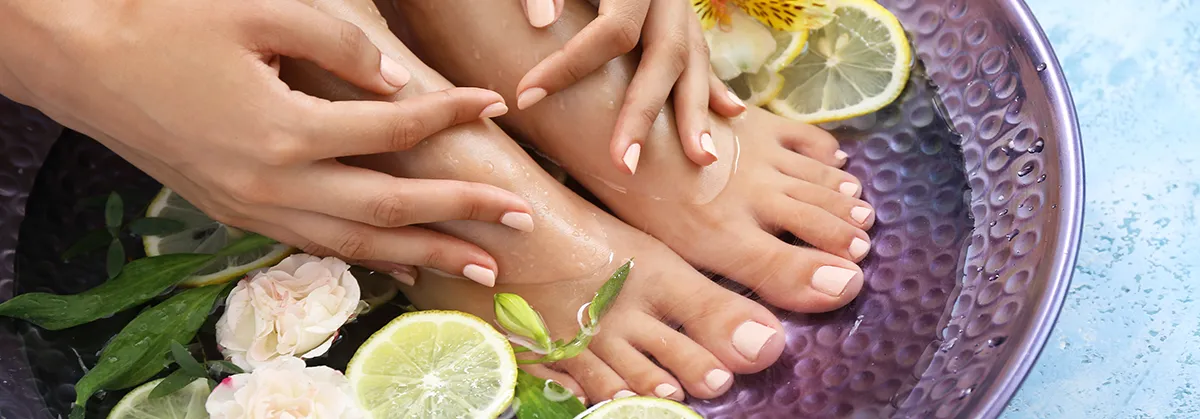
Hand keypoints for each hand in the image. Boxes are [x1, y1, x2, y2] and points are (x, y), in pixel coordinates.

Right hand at [0, 0, 531, 285]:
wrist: (77, 60)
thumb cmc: (164, 22)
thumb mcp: (257, 10)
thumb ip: (337, 42)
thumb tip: (397, 82)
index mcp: (284, 130)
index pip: (394, 129)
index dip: (450, 115)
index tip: (493, 103)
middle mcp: (273, 184)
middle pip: (390, 210)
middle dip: (463, 215)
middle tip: (523, 222)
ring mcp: (251, 208)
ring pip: (356, 244)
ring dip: (423, 255)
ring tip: (480, 267)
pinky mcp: (234, 213)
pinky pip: (314, 246)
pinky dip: (365, 257)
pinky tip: (400, 263)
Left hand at [516, 0, 746, 173]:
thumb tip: (540, 23)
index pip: (610, 32)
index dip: (568, 65)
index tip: (526, 94)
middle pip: (663, 59)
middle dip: (644, 115)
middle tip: (624, 164)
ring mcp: (681, 6)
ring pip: (695, 61)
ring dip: (697, 113)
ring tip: (701, 160)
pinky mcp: (683, 13)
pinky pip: (704, 53)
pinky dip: (714, 84)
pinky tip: (731, 114)